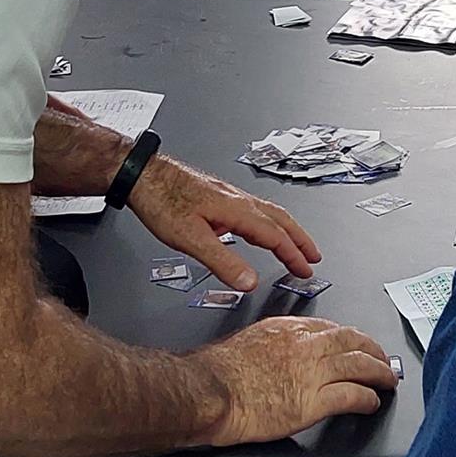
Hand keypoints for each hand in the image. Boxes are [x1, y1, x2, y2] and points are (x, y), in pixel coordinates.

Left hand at [128, 156, 319, 289]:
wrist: (142, 174)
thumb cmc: (161, 200)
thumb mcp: (190, 239)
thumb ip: (222, 262)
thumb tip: (249, 282)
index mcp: (236, 209)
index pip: (275, 235)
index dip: (292, 254)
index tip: (305, 270)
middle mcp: (237, 199)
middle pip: (280, 219)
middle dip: (300, 240)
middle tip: (313, 257)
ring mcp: (228, 195)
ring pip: (268, 212)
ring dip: (286, 230)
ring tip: (295, 245)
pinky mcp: (217, 196)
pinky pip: (253, 209)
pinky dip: (267, 222)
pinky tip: (256, 229)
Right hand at [199, 317, 398, 446]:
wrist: (208, 391)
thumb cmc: (216, 372)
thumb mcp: (246, 341)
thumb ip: (268, 345)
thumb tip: (273, 355)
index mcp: (286, 329)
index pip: (328, 327)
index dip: (347, 336)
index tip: (353, 342)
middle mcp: (304, 345)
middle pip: (351, 340)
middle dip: (372, 348)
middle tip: (381, 356)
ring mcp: (312, 372)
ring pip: (360, 364)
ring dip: (379, 372)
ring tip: (387, 379)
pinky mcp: (314, 401)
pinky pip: (352, 396)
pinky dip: (367, 398)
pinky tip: (372, 403)